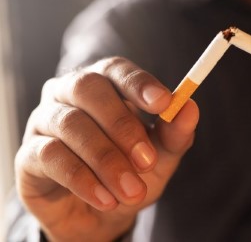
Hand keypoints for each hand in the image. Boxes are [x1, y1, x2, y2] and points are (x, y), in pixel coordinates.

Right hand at [15, 57, 198, 241]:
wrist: (101, 211)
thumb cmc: (131, 171)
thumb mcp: (160, 155)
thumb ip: (174, 132)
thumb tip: (189, 107)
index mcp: (105, 85)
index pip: (117, 70)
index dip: (139, 83)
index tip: (163, 102)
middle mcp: (70, 94)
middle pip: (89, 89)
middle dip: (122, 125)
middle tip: (147, 161)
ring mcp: (45, 120)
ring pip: (71, 124)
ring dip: (106, 159)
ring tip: (131, 191)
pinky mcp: (29, 154)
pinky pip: (51, 157)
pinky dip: (83, 179)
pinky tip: (106, 199)